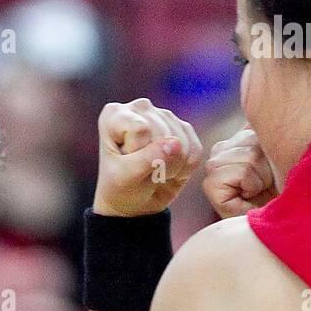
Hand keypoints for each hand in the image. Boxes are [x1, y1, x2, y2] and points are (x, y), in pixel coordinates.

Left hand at [92, 98, 203, 216]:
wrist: (134, 203)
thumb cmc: (121, 189)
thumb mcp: (126, 178)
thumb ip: (147, 160)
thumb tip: (177, 144)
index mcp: (114, 115)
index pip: (141, 129)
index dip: (139, 153)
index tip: (126, 164)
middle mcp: (140, 108)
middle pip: (164, 134)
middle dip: (157, 162)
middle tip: (142, 172)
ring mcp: (163, 115)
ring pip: (182, 142)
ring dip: (172, 167)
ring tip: (154, 171)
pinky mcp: (183, 128)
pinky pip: (195, 149)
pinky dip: (185, 168)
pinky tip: (169, 171)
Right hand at [202, 128, 278, 216]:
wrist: (279, 220)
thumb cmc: (283, 190)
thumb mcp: (281, 152)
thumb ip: (271, 130)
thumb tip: (275, 105)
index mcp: (237, 136)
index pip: (258, 124)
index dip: (273, 149)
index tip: (271, 170)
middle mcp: (220, 148)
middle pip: (254, 141)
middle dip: (267, 166)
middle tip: (266, 184)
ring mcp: (212, 165)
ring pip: (250, 157)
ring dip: (262, 178)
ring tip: (258, 190)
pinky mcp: (210, 184)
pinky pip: (243, 172)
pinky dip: (253, 186)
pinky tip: (249, 197)